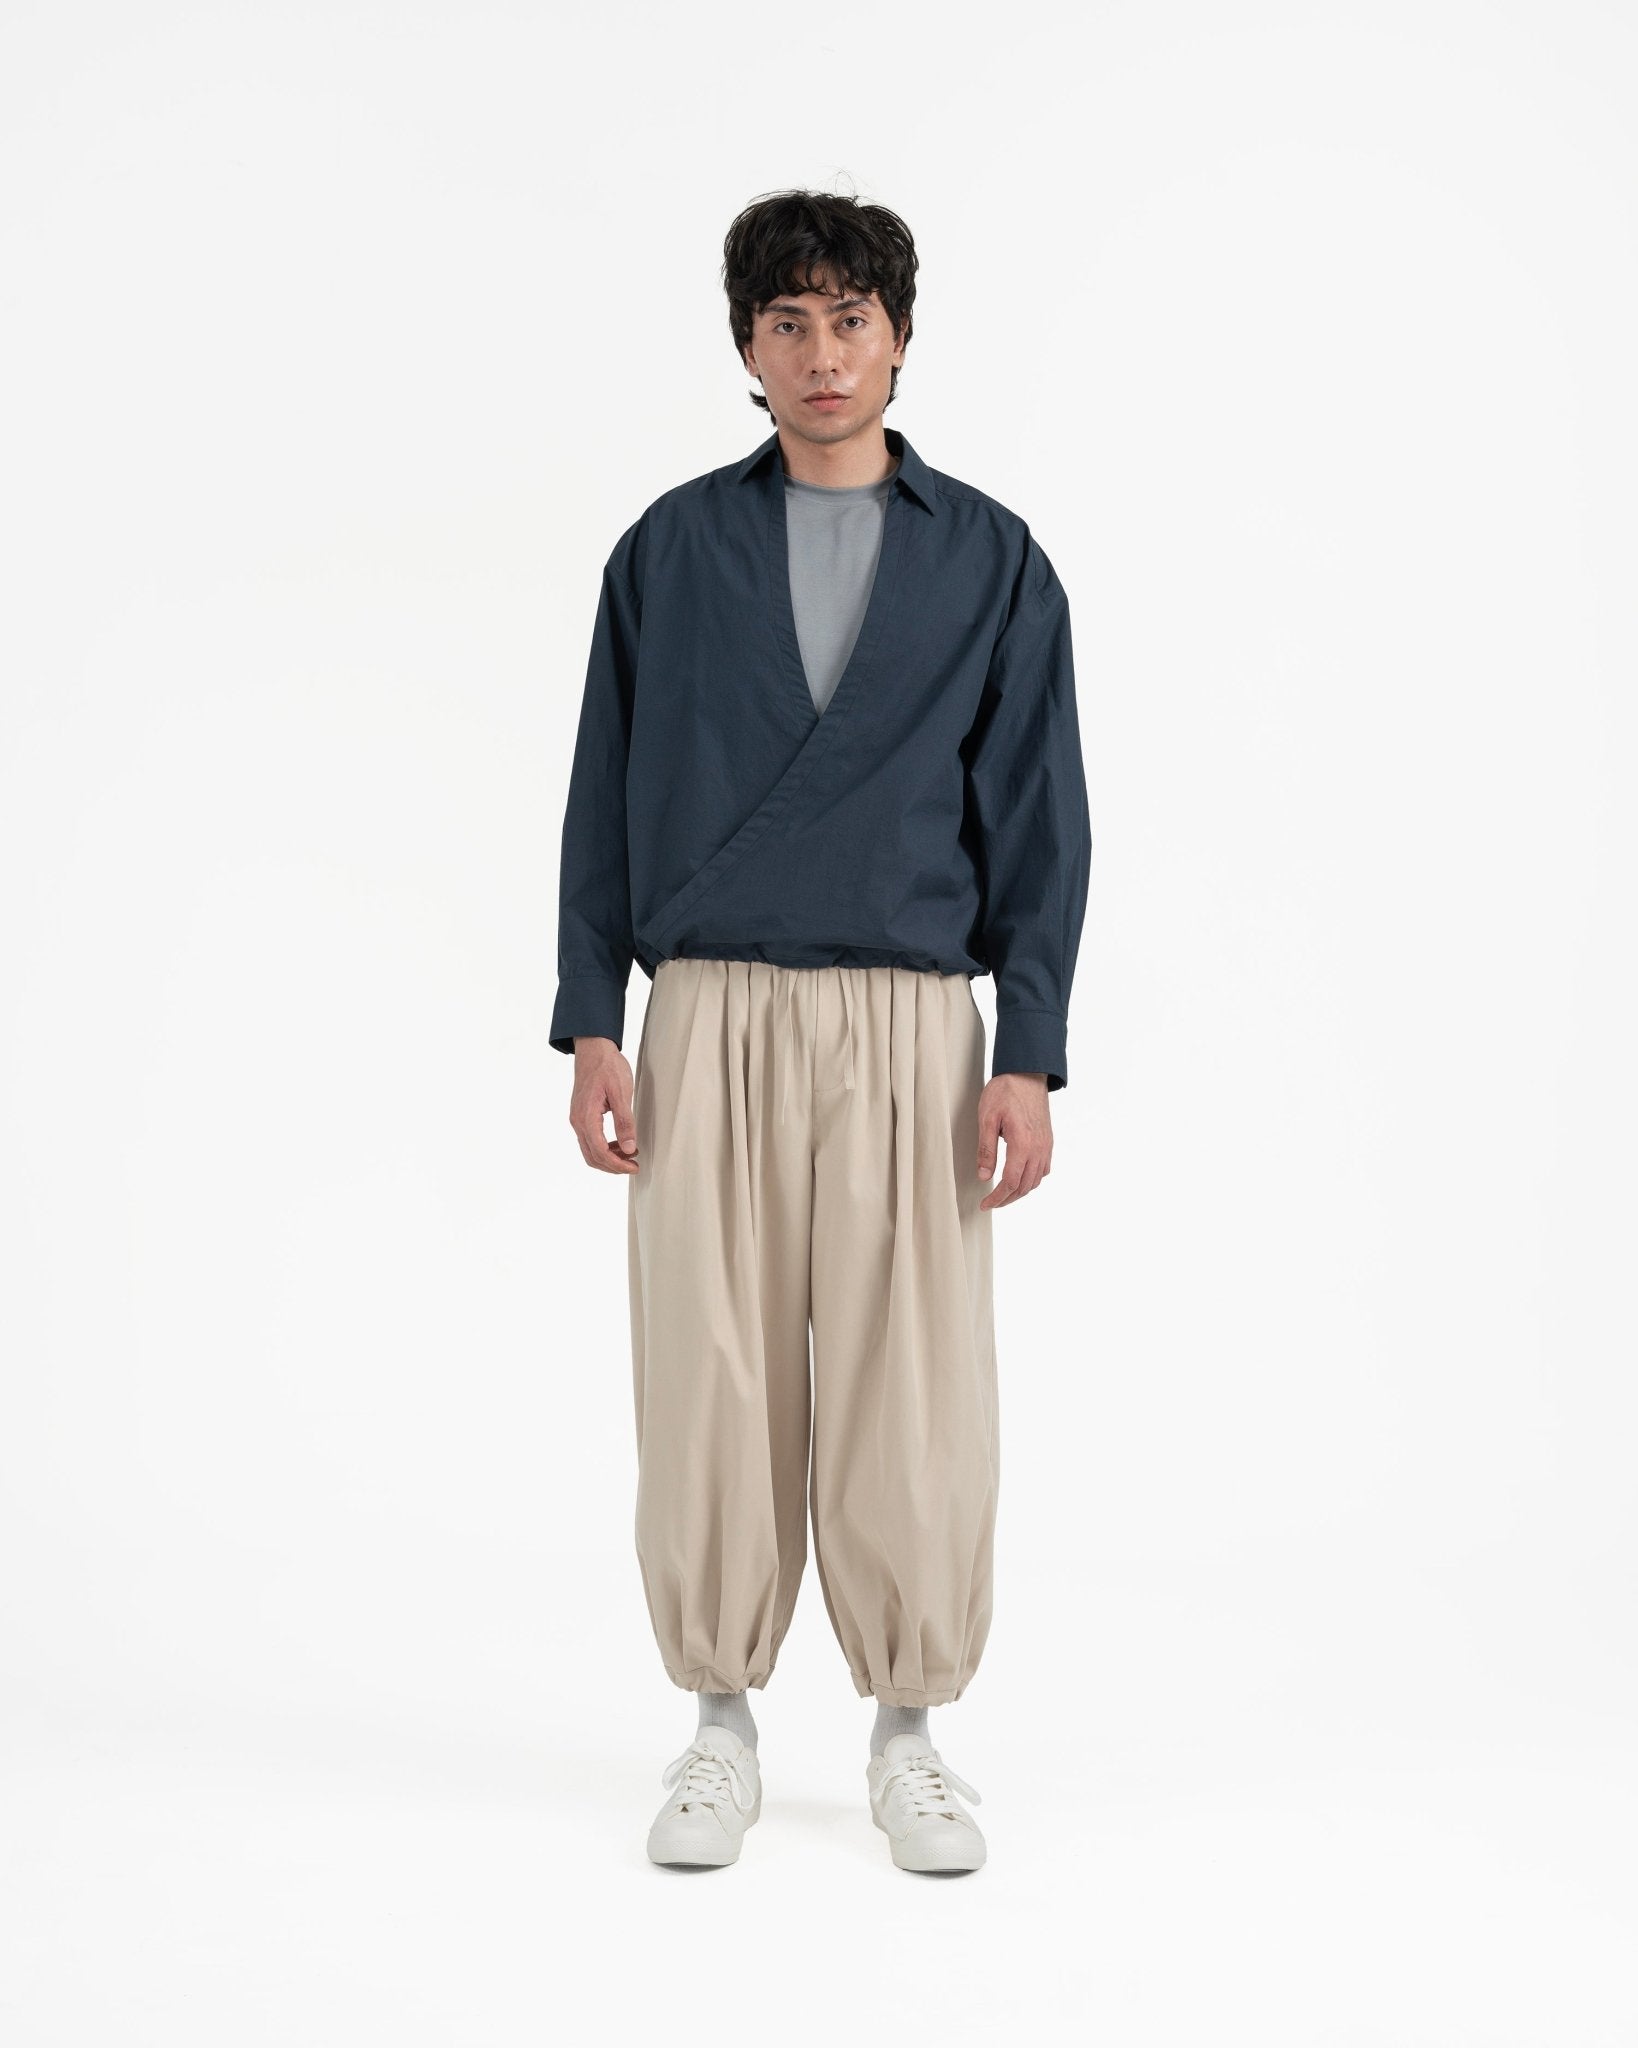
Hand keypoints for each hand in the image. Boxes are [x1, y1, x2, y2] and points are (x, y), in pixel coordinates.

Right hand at [569, 1037, 639, 1173]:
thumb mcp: (621, 1093)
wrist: (593, 1048)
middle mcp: (578, 1121)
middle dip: (613, 1166)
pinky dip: (604, 1147)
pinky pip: (590, 1139)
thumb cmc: (607, 1066)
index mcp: (586, 1117)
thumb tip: (628, 1147)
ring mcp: (578, 1119)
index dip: (617, 1164)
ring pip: (590, 1150)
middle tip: (633, 1165)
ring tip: (629, 1155)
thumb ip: (624, 1122)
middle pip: (592, 1156)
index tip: (633, 1166)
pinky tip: (619, 1143)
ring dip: (609, 1158)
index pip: (600, 1152)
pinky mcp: (582, 1115)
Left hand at [976, 1073, 1051, 1208]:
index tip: (985, 1205)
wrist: (1027, 1073)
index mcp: (1023, 1143)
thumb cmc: (1005, 1091)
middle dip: (1007, 1199)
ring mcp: (1046, 1145)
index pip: (1010, 1182)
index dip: (997, 1198)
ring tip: (1003, 1195)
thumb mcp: (987, 1118)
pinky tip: (1019, 1178)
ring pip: (1035, 1181)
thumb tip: (984, 1176)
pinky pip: (1043, 1169)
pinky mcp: (1048, 1141)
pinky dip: (1031, 1180)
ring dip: (1019, 1192)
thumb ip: (986, 1149)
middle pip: (1024, 1186)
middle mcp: (1039, 1148)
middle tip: (991, 1203)